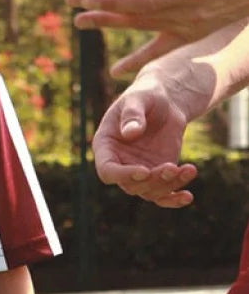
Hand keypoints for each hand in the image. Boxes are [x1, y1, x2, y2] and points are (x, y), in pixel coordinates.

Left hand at [67, 0, 248, 74]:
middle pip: (130, 15)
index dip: (108, 0)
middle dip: (99, 9)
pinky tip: (117, 71)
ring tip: (80, 22)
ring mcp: (185, 27)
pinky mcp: (192, 34)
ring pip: (139, 28)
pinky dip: (138, 60)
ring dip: (110, 24)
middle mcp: (180, 14)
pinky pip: (159, 51)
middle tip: (70, 6)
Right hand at [92, 76, 196, 207]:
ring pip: (148, 192)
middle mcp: (119, 163)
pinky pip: (162, 194)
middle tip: (172, 166)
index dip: (123, 175)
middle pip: (130, 185)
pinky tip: (187, 196)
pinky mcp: (157, 175)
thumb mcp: (139, 98)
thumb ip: (132, 114)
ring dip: (168, 185)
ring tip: (188, 169)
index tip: (144, 171)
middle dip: (152, 180)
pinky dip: (174, 199)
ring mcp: (138, 171)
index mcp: (105, 146)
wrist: (166, 102)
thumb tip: (130, 133)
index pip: (107, 170)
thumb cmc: (146, 95)